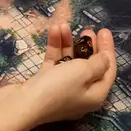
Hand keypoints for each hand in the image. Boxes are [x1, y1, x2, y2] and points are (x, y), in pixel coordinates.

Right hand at [0, 23, 116, 126]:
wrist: (21, 104)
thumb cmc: (57, 87)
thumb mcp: (83, 71)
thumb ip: (98, 63)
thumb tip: (106, 58)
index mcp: (95, 95)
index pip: (108, 70)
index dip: (107, 50)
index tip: (104, 31)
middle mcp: (81, 94)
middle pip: (89, 66)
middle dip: (88, 46)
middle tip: (87, 30)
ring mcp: (62, 89)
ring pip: (70, 62)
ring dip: (68, 43)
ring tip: (64, 25)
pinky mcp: (45, 83)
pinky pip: (55, 63)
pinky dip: (55, 48)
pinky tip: (53, 31)